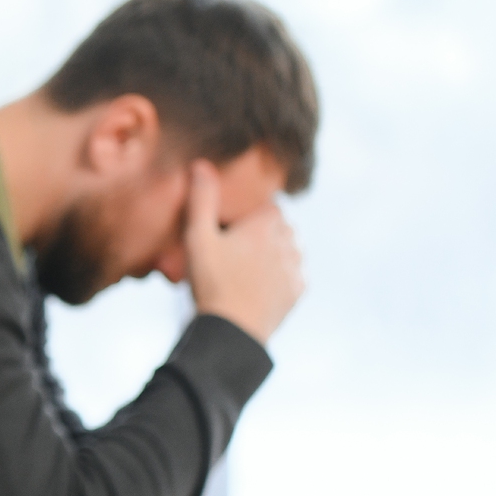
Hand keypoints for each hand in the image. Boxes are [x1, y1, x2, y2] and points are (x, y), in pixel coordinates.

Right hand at [184, 161, 304, 343]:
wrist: (232, 331)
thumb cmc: (212, 282)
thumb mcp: (197, 238)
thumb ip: (201, 199)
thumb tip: (202, 164)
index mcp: (266, 224)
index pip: (268, 206)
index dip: (249, 214)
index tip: (231, 227)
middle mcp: (289, 242)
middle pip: (280, 227)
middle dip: (263, 233)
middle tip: (234, 248)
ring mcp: (296, 267)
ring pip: (289, 250)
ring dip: (274, 253)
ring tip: (246, 267)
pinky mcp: (297, 291)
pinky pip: (293, 274)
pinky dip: (279, 276)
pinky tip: (257, 285)